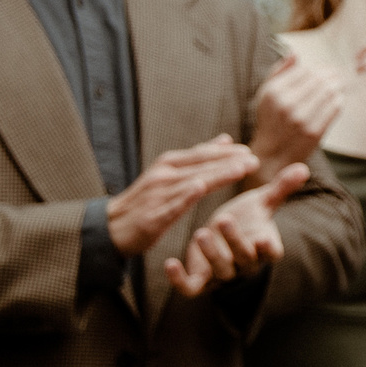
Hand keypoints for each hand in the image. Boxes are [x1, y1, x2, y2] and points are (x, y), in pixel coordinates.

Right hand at [108, 136, 261, 256]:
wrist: (112, 227)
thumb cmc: (148, 199)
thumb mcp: (172, 173)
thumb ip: (199, 157)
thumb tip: (226, 139)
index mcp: (168, 164)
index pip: (201, 155)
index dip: (225, 153)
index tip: (249, 151)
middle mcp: (163, 175)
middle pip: (200, 166)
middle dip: (228, 162)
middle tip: (253, 161)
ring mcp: (156, 195)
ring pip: (191, 182)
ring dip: (216, 176)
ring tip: (238, 171)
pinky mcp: (151, 216)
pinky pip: (170, 204)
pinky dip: (184, 195)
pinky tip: (199, 188)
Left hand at [165, 164, 307, 297]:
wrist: (223, 236)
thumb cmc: (246, 219)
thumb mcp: (262, 202)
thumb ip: (281, 188)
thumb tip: (303, 169)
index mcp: (264, 245)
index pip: (272, 252)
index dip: (269, 249)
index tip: (266, 240)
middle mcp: (246, 263)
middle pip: (245, 258)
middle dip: (234, 240)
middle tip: (224, 218)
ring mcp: (223, 273)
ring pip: (220, 271)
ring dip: (212, 254)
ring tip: (201, 232)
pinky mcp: (201, 280)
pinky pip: (191, 288)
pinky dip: (179, 280)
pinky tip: (170, 263)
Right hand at [248, 52, 341, 180]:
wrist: (272, 155)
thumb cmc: (270, 121)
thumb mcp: (265, 94)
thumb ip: (278, 72)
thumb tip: (295, 53)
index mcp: (273, 92)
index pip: (305, 70)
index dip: (318, 68)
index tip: (326, 69)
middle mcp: (286, 104)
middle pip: (319, 79)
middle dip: (332, 74)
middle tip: (338, 74)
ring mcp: (301, 118)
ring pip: (329, 91)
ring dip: (338, 85)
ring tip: (341, 83)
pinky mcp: (314, 131)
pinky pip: (335, 108)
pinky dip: (339, 100)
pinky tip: (339, 98)